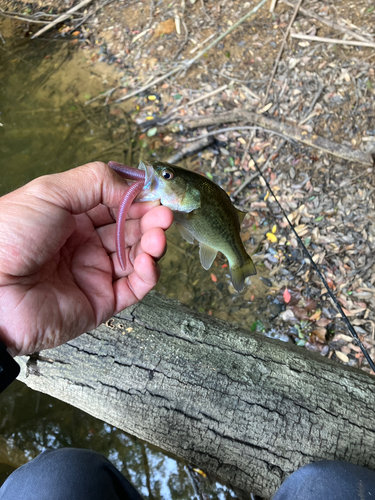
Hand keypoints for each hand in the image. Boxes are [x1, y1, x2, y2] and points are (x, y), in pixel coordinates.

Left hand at [0, 162, 172, 355]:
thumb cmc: (9, 239)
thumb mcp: (50, 192)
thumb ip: (95, 181)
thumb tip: (133, 185)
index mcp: (72, 217)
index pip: (117, 203)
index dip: (139, 198)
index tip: (157, 193)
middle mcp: (86, 244)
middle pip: (132, 229)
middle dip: (151, 219)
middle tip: (164, 214)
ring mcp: (94, 273)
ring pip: (138, 256)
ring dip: (154, 243)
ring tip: (158, 235)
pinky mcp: (102, 302)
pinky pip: (135, 287)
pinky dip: (149, 273)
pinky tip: (149, 259)